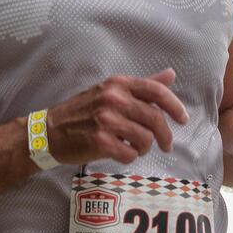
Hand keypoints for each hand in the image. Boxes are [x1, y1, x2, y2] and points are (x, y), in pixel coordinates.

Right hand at [45, 69, 188, 165]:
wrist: (49, 131)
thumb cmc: (83, 112)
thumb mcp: (110, 91)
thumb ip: (142, 85)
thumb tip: (170, 74)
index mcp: (118, 84)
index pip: (156, 91)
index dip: (175, 106)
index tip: (183, 119)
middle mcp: (113, 99)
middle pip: (155, 119)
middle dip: (165, 136)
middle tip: (165, 145)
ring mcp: (105, 120)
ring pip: (144, 139)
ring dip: (144, 148)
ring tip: (135, 148)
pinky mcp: (99, 141)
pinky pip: (129, 154)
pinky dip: (129, 157)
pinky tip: (121, 153)